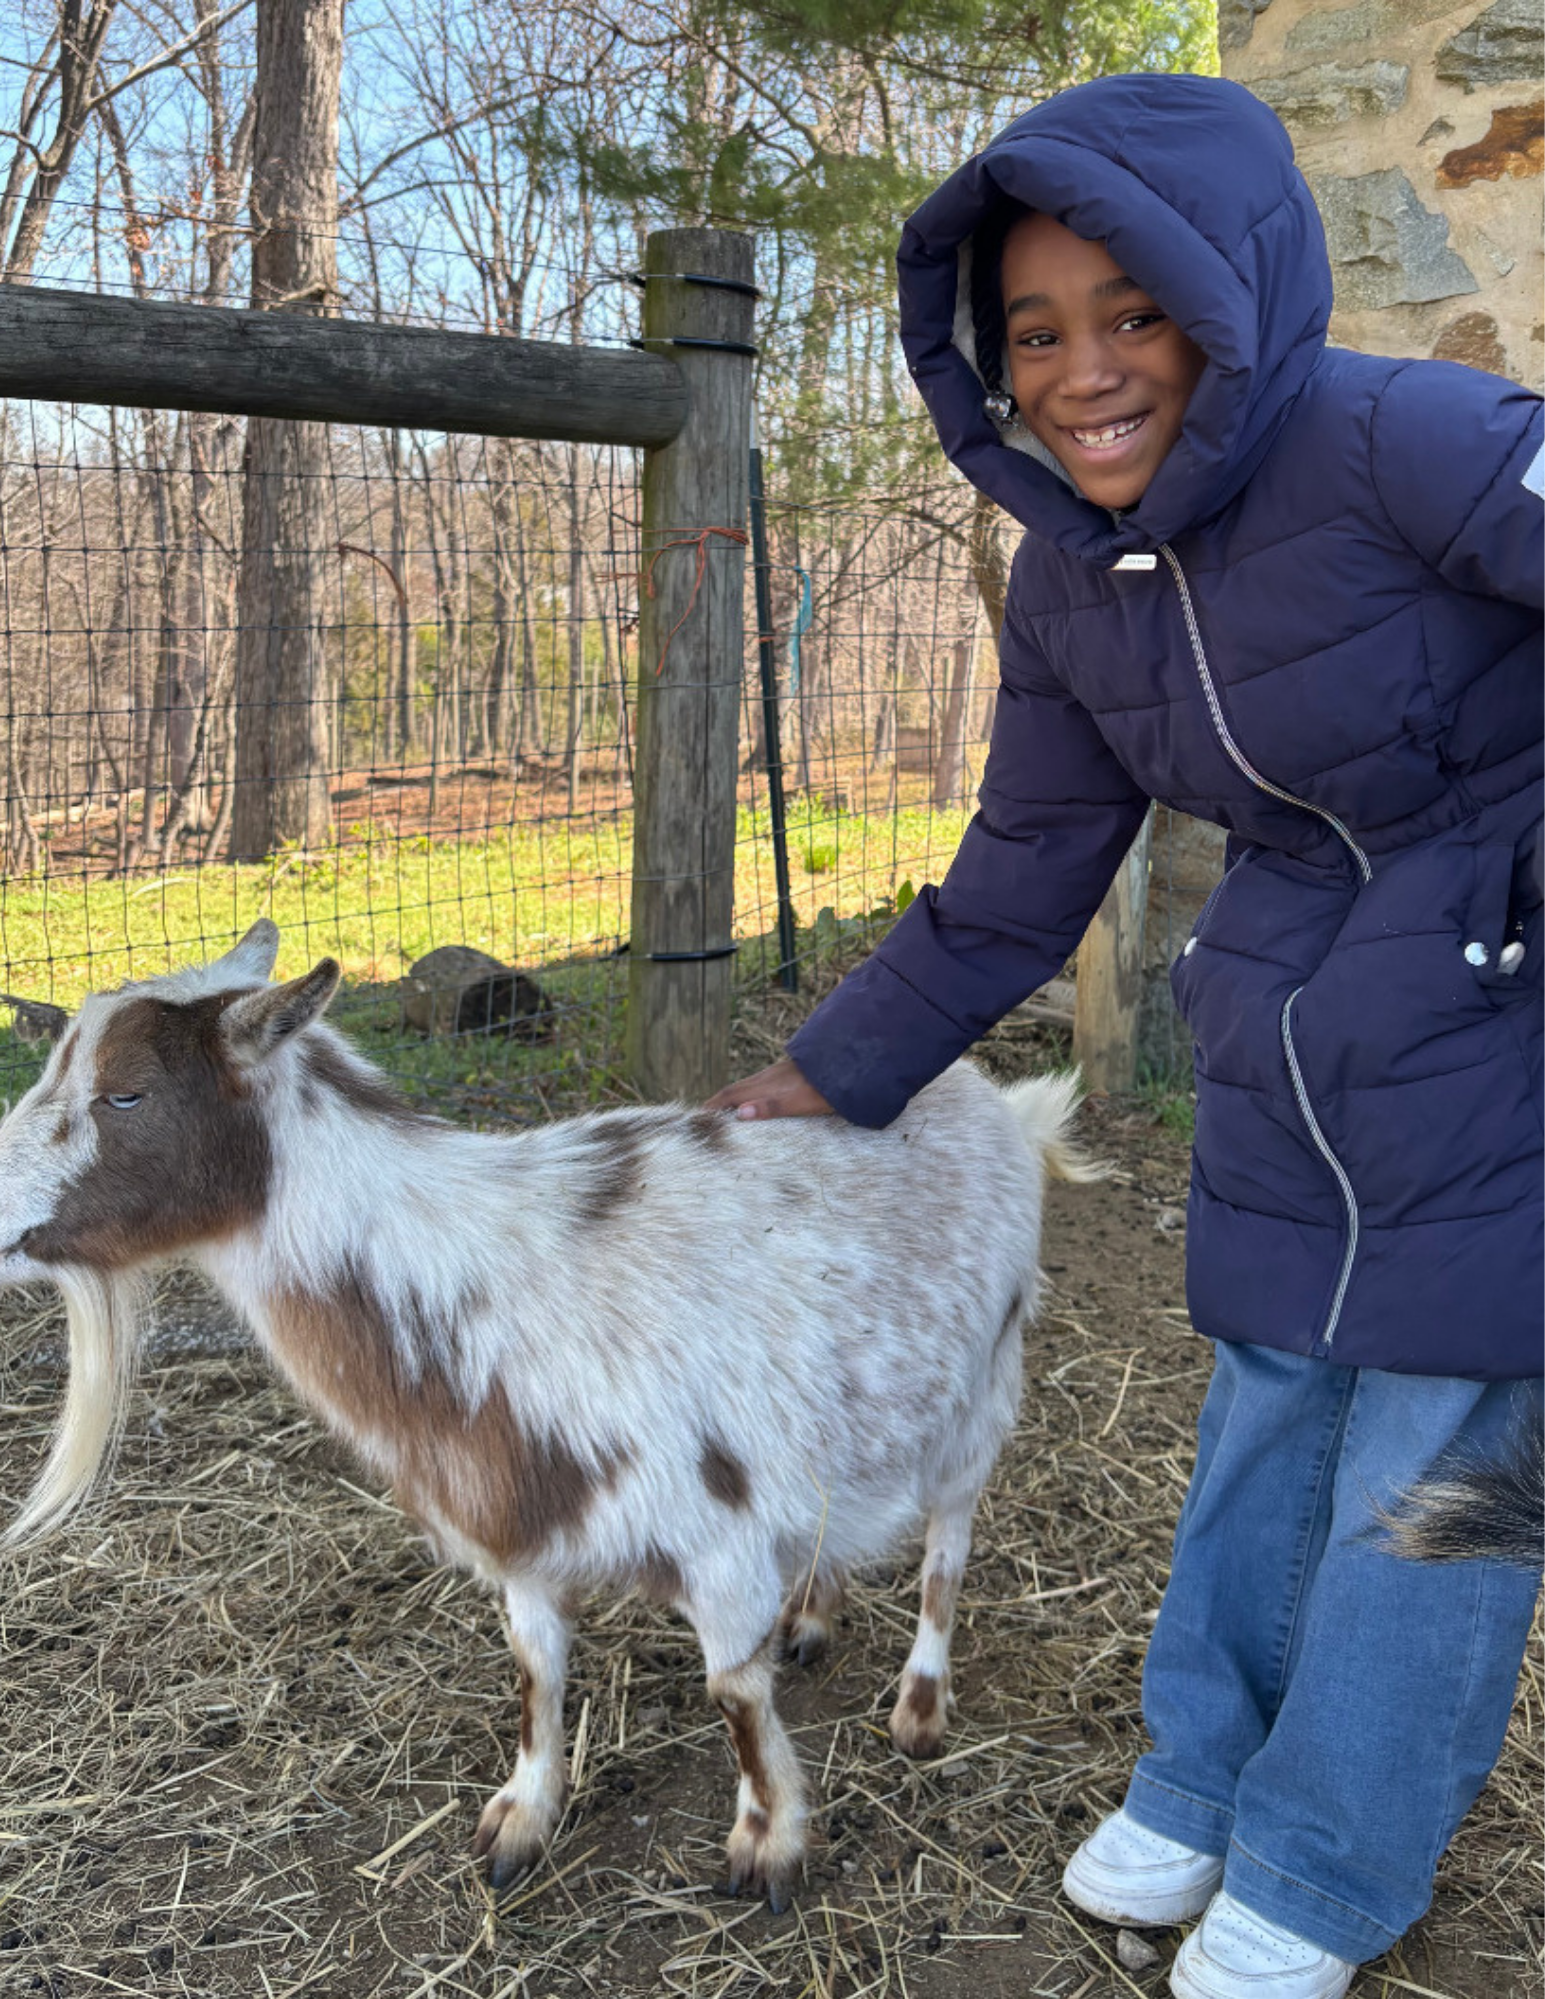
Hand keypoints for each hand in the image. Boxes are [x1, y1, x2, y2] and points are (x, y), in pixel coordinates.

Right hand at [705, 1057, 834, 1121]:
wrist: (846, 1067)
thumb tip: (740, 1113)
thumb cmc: (823, 1091)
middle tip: (705, 1116)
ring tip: (725, 1111)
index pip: (730, 1095)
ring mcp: (777, 1075)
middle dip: (718, 1102)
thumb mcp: (797, 1104)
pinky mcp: (787, 1075)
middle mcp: (766, 1078)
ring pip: (747, 1086)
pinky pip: (759, 1086)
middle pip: (735, 1089)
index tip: (696, 1117)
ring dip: (732, 1098)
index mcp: (765, 1085)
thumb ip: (770, 1108)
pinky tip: (756, 1100)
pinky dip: (748, 1095)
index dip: (712, 1106)